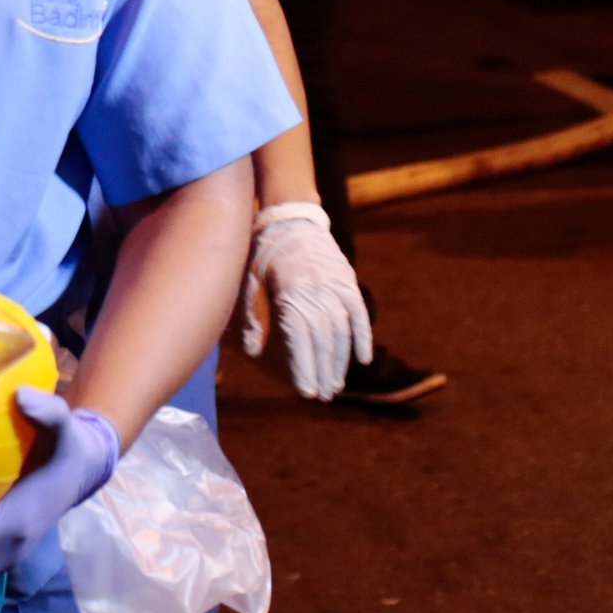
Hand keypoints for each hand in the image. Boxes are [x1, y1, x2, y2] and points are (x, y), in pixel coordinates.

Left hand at [234, 201, 369, 399]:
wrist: (290, 216)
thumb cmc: (264, 251)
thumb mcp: (250, 280)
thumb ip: (252, 315)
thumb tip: (251, 351)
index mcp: (291, 291)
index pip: (300, 338)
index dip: (304, 366)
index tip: (305, 391)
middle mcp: (317, 289)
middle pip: (322, 339)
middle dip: (322, 371)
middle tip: (320, 395)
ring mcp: (336, 284)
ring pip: (342, 330)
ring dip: (340, 361)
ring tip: (336, 385)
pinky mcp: (347, 280)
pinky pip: (359, 313)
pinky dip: (363, 336)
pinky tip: (362, 359)